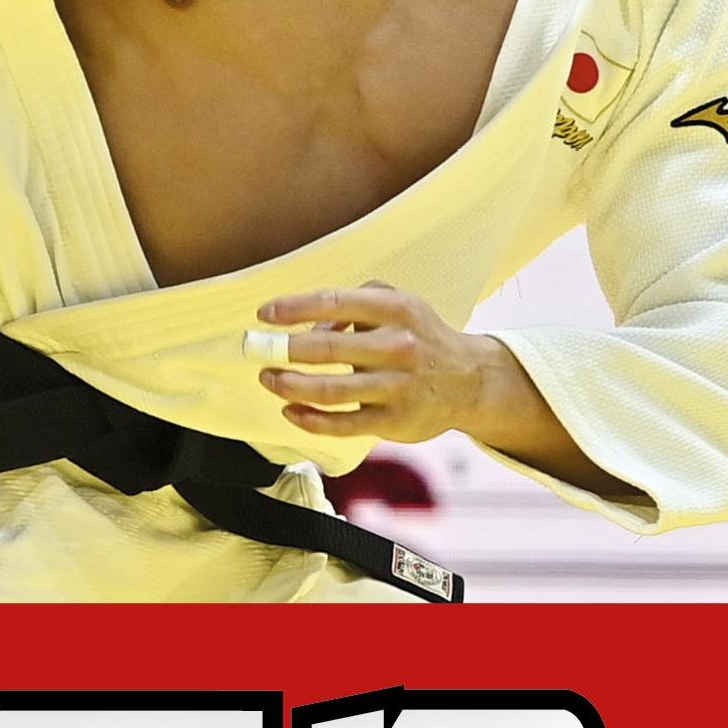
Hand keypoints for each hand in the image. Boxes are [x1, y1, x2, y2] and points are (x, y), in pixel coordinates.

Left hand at [251, 282, 490, 442]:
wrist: (470, 380)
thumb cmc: (419, 335)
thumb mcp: (398, 304)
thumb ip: (355, 303)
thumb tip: (312, 323)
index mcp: (396, 310)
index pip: (335, 303)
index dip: (294, 308)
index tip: (265, 315)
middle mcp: (399, 346)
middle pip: (327, 349)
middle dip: (283, 350)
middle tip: (257, 351)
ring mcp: (397, 387)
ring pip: (330, 391)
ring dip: (289, 386)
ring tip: (269, 379)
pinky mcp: (394, 421)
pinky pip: (342, 424)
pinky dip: (309, 419)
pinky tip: (291, 411)